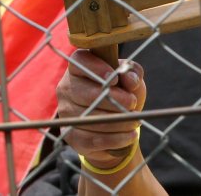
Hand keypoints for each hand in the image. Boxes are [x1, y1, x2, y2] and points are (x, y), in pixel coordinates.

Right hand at [56, 50, 145, 169]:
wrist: (116, 123)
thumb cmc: (122, 93)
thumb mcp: (130, 78)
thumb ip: (132, 72)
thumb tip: (130, 79)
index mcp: (78, 69)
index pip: (80, 61)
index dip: (96, 68)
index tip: (115, 78)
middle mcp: (66, 89)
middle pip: (88, 94)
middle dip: (115, 100)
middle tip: (132, 103)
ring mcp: (65, 114)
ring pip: (91, 119)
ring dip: (119, 121)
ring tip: (135, 121)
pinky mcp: (71, 136)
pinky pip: (92, 139)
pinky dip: (115, 139)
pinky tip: (130, 135)